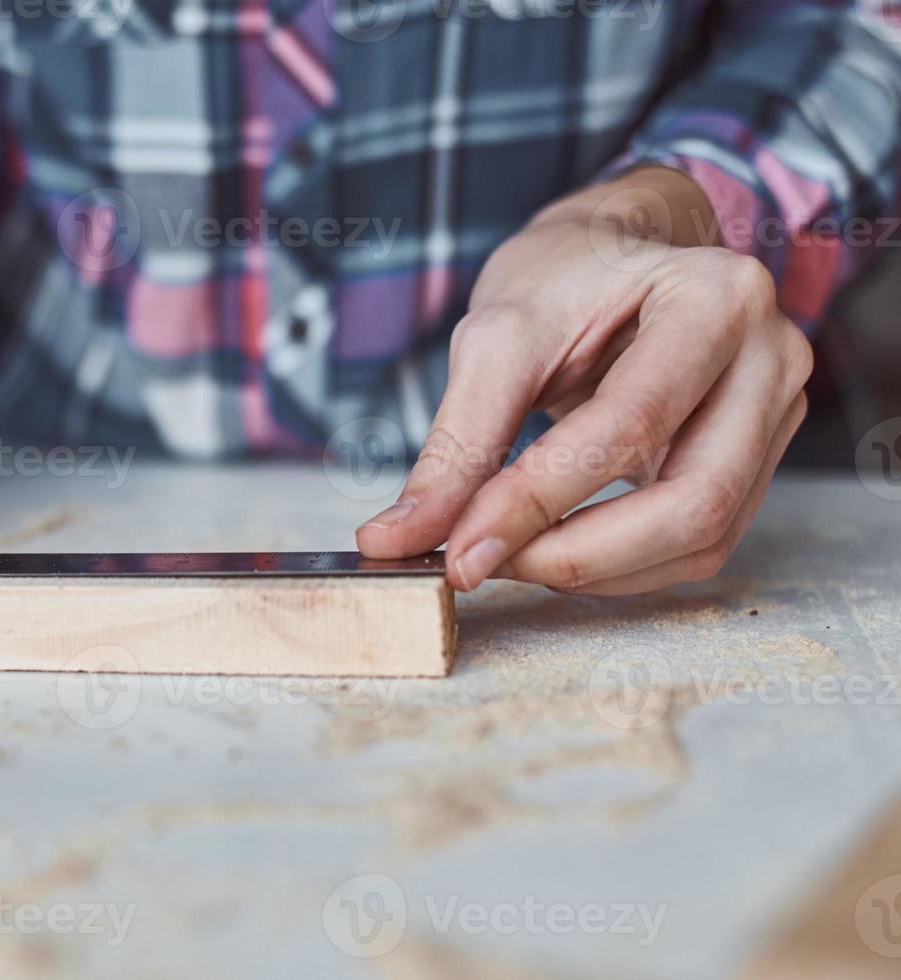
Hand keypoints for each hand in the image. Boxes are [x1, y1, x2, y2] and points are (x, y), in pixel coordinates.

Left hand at [357, 167, 812, 593]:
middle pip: (693, 500)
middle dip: (577, 554)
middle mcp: (770, 357)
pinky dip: (619, 567)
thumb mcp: (495, 340)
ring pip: (702, 538)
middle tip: (481, 564)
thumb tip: (401, 539)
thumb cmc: (562, 281)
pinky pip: (698, 545)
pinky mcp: (756, 462)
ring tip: (507, 554)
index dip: (537, 500)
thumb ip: (455, 444)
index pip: (628, 424)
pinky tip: (553, 548)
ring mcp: (777, 414)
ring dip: (596, 570)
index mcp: (715, 297)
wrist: (612, 257)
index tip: (458, 552)